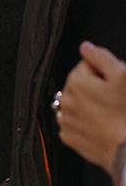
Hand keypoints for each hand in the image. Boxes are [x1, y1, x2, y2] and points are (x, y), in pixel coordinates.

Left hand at [58, 41, 125, 175]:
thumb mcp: (123, 76)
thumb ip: (101, 57)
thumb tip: (86, 47)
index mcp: (76, 81)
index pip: (88, 65)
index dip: (106, 71)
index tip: (117, 81)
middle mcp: (65, 99)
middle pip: (82, 84)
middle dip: (98, 88)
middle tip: (118, 99)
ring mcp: (67, 120)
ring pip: (79, 104)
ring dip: (91, 105)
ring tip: (111, 114)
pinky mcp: (70, 138)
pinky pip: (77, 124)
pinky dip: (87, 123)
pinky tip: (103, 126)